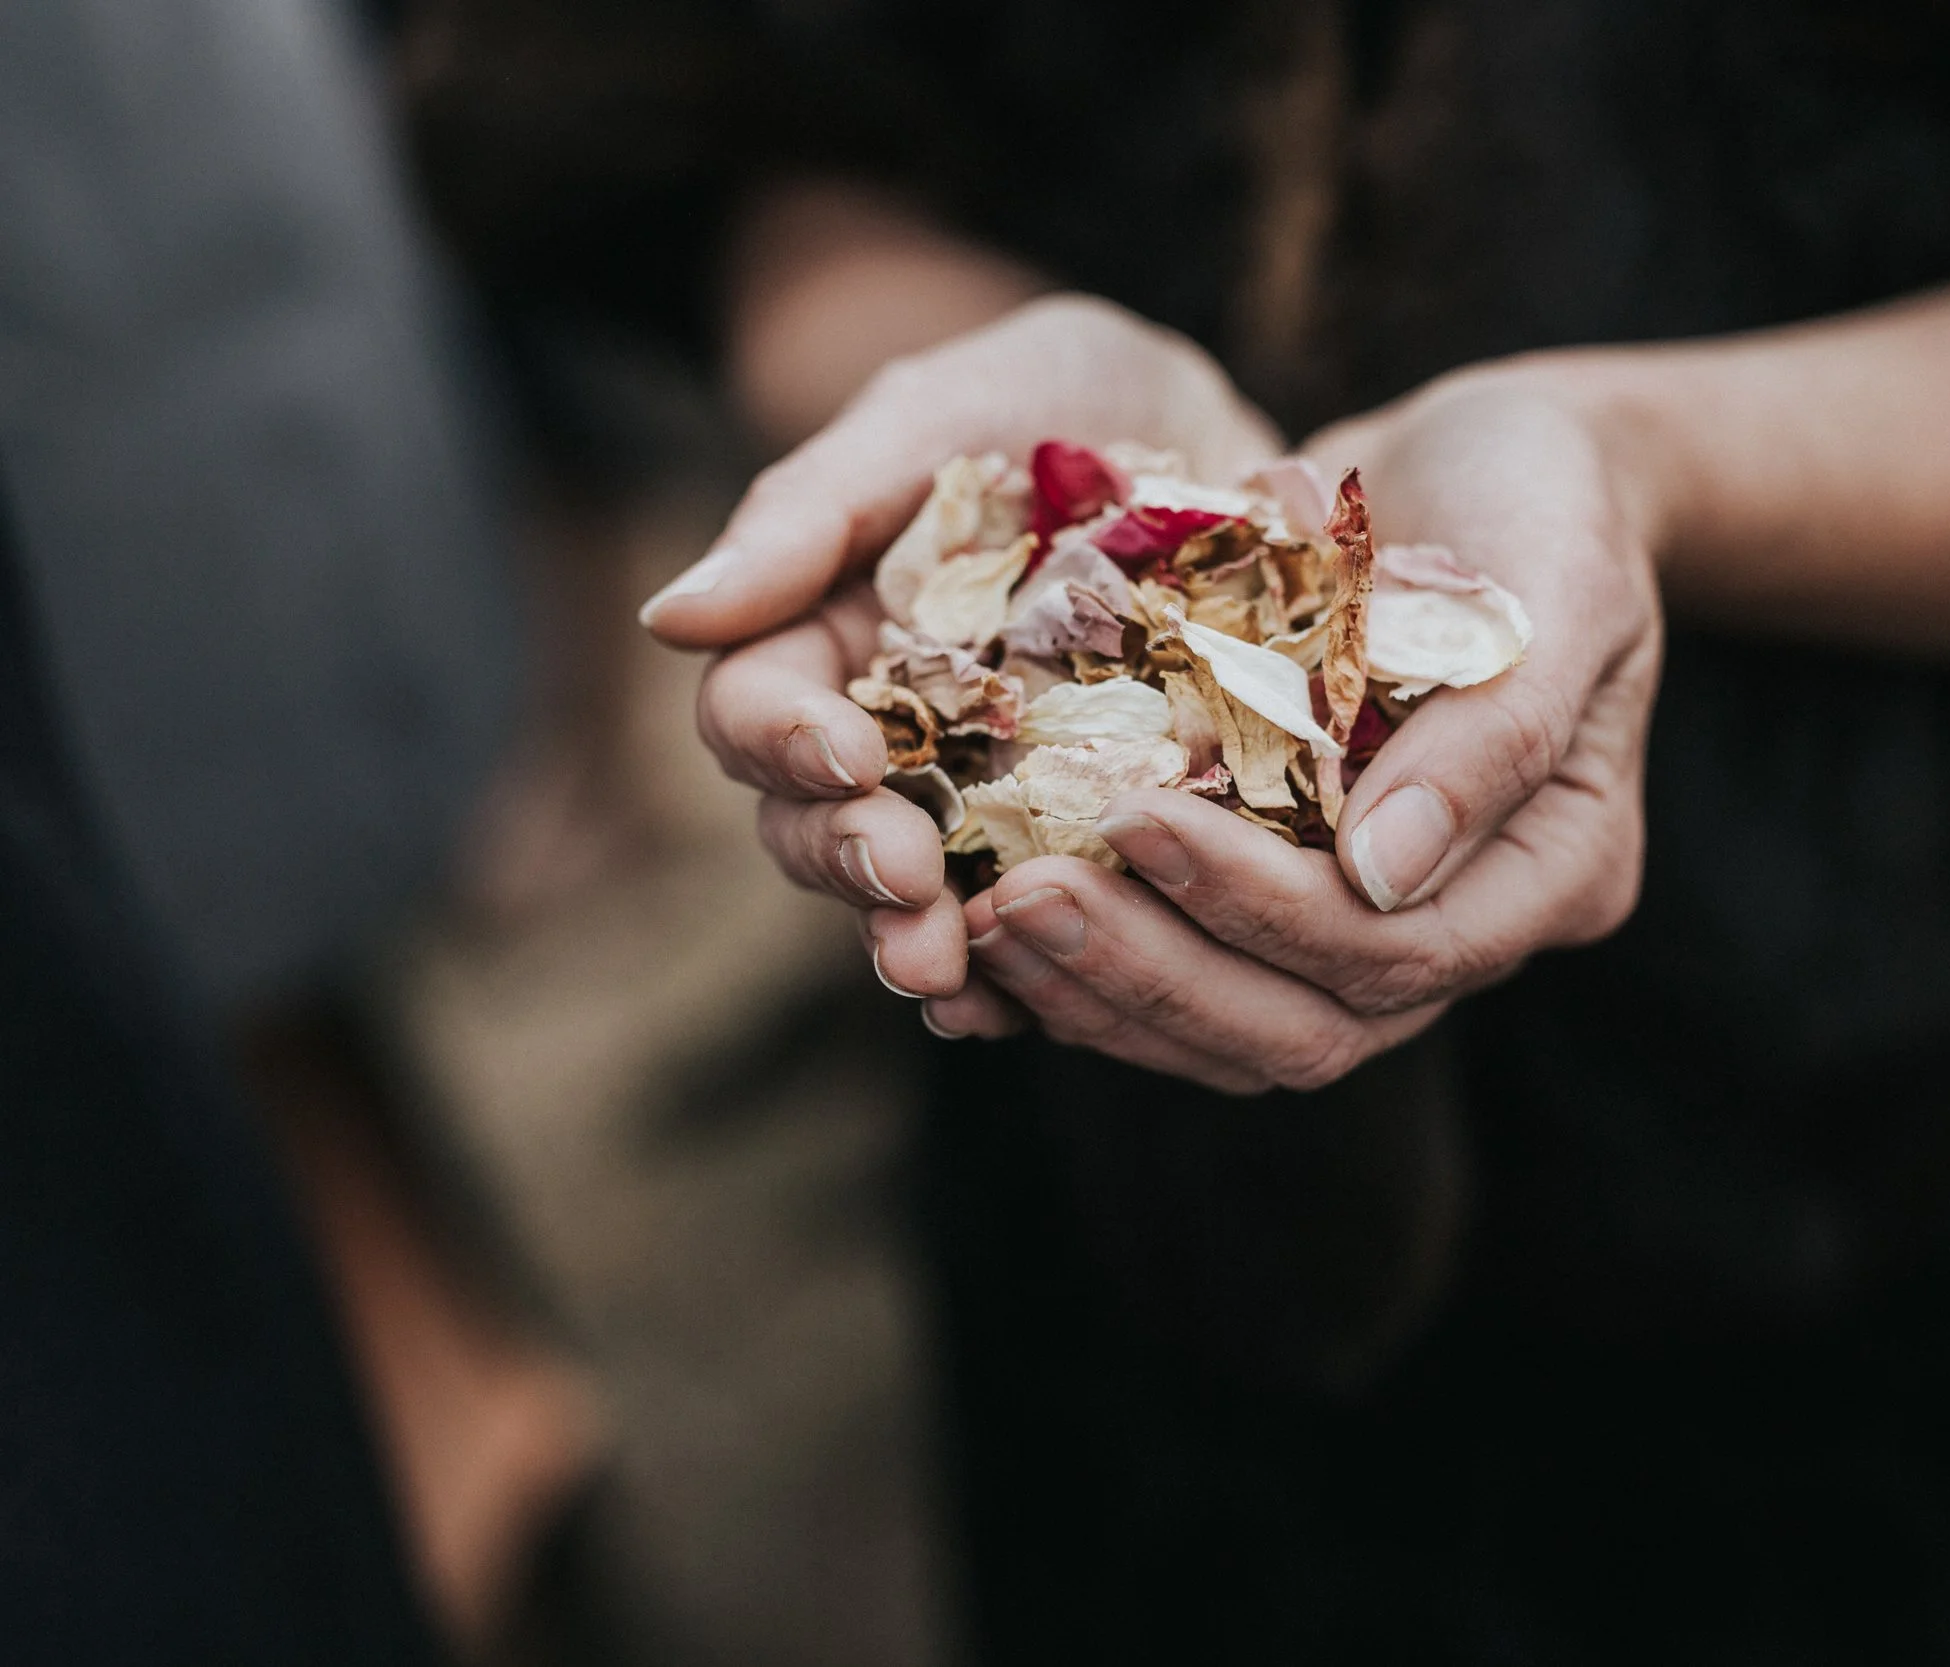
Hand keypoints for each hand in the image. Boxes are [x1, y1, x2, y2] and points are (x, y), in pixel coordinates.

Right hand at [652, 294, 1283, 993]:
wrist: (1214, 430)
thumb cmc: (1052, 395)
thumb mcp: (938, 414)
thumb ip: (810, 512)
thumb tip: (665, 621)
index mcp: (825, 638)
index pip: (758, 714)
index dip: (784, 744)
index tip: (844, 752)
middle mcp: (888, 736)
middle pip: (821, 829)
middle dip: (853, 865)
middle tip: (907, 884)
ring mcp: (982, 797)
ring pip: (914, 897)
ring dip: (920, 942)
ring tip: (952, 977)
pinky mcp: (1083, 838)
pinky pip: (1034, 925)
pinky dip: (1024, 974)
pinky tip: (1031, 1007)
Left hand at [928, 372, 1665, 1093]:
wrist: (1489, 457)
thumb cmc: (1546, 495)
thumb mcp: (1556, 579)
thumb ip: (1497, 729)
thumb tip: (1380, 876)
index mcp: (1555, 873)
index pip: (1400, 955)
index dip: (1262, 909)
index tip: (1134, 814)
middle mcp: (1461, 922)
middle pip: (1306, 1027)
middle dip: (1155, 972)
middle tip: (1021, 897)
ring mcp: (1368, 919)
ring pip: (1233, 1026)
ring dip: (1103, 986)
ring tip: (985, 914)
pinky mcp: (1281, 890)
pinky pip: (1185, 969)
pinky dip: (1090, 960)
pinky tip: (988, 910)